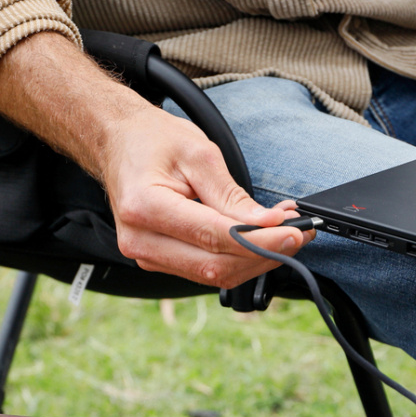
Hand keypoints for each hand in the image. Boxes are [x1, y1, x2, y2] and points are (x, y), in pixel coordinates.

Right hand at [101, 103, 314, 288]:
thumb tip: (269, 224)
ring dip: (256, 260)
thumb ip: (233, 195)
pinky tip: (260, 241)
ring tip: (284, 234)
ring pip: (215, 276)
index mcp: (145, 207)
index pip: (214, 237)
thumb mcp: (198, 153)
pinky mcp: (160, 262)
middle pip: (216, 266)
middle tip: (299, 233)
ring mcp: (147, 257)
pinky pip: (206, 271)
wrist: (117, 142)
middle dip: (265, 254)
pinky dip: (239, 259)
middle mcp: (141, 240)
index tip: (292, 231)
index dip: (259, 240)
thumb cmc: (152, 140)